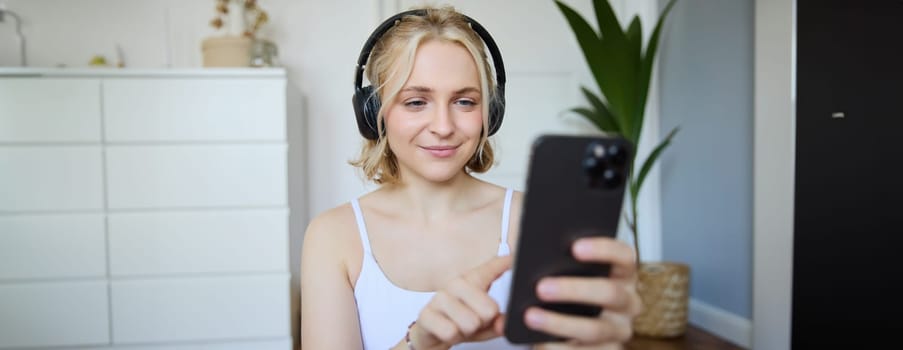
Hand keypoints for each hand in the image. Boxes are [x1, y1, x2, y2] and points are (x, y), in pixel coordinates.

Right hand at [408, 255, 512, 349]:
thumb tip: (503, 322)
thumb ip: (498, 322)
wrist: (430, 337)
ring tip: (460, 327)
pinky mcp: (425, 315)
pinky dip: (452, 337)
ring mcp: (439, 298)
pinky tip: (447, 331)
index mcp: (471, 281)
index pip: (489, 269)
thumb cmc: (459, 325)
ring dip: (467, 331)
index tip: (513, 259)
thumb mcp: (483, 324)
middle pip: (489, 309)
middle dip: (485, 323)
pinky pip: (450, 331)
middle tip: (475, 322)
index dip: (503, 264)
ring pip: (470, 322)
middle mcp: (455, 285)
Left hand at [527, 238, 641, 348]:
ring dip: (560, 323)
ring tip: (530, 316)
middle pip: (609, 293)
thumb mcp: (565, 273)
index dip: (603, 249)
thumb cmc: (566, 291)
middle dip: (574, 289)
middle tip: (541, 287)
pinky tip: (538, 342)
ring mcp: (620, 329)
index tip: (574, 247)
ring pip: (595, 328)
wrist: (570, 329)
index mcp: (622, 273)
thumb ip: (558, 262)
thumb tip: (531, 257)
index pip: (624, 255)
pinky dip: (559, 348)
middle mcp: (628, 301)